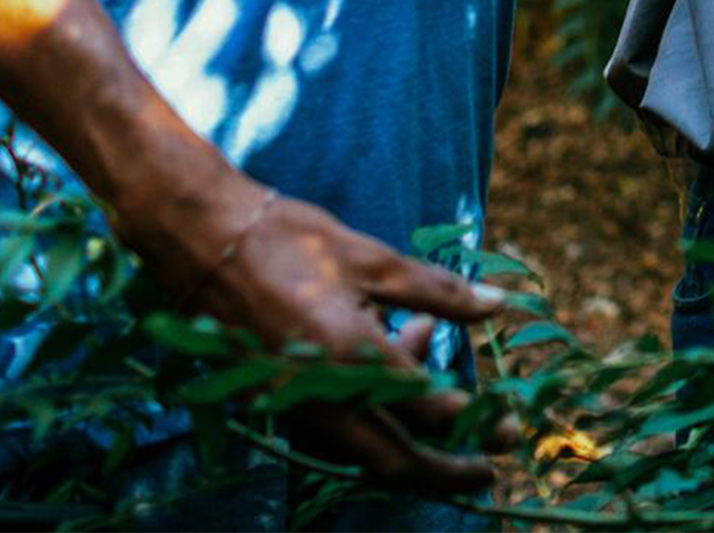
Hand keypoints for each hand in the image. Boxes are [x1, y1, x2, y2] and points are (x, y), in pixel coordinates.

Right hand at [163, 180, 520, 493]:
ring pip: (362, 444)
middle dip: (444, 469)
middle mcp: (319, 397)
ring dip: (406, 424)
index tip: (508, 432)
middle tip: (489, 471)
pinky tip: (389, 337)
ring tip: (425, 335)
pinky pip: (334, 424)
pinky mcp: (274, 403)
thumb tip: (498, 307)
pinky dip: (370, 404)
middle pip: (392, 457)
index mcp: (351, 359)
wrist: (204, 242)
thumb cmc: (294, 242)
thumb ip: (439, 292)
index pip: (427, 411)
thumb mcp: (376, 259)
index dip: (475, 423)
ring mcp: (290, 407)